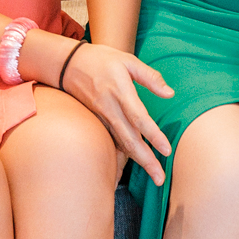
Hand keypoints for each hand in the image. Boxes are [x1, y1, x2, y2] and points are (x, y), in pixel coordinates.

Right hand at [45, 38, 177, 185]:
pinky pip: (113, 141)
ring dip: (138, 162)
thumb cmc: (102, 59)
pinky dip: (124, 156)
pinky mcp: (98, 122)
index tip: (166, 150)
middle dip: (146, 161)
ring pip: (121, 144)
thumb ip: (150, 77)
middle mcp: (110, 109)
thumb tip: (170, 93)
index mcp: (120, 92)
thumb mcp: (128, 60)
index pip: (139, 118)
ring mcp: (102, 117)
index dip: (153, 135)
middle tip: (160, 179)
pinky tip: (135, 165)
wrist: (68, 64)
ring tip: (154, 176)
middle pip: (129, 139)